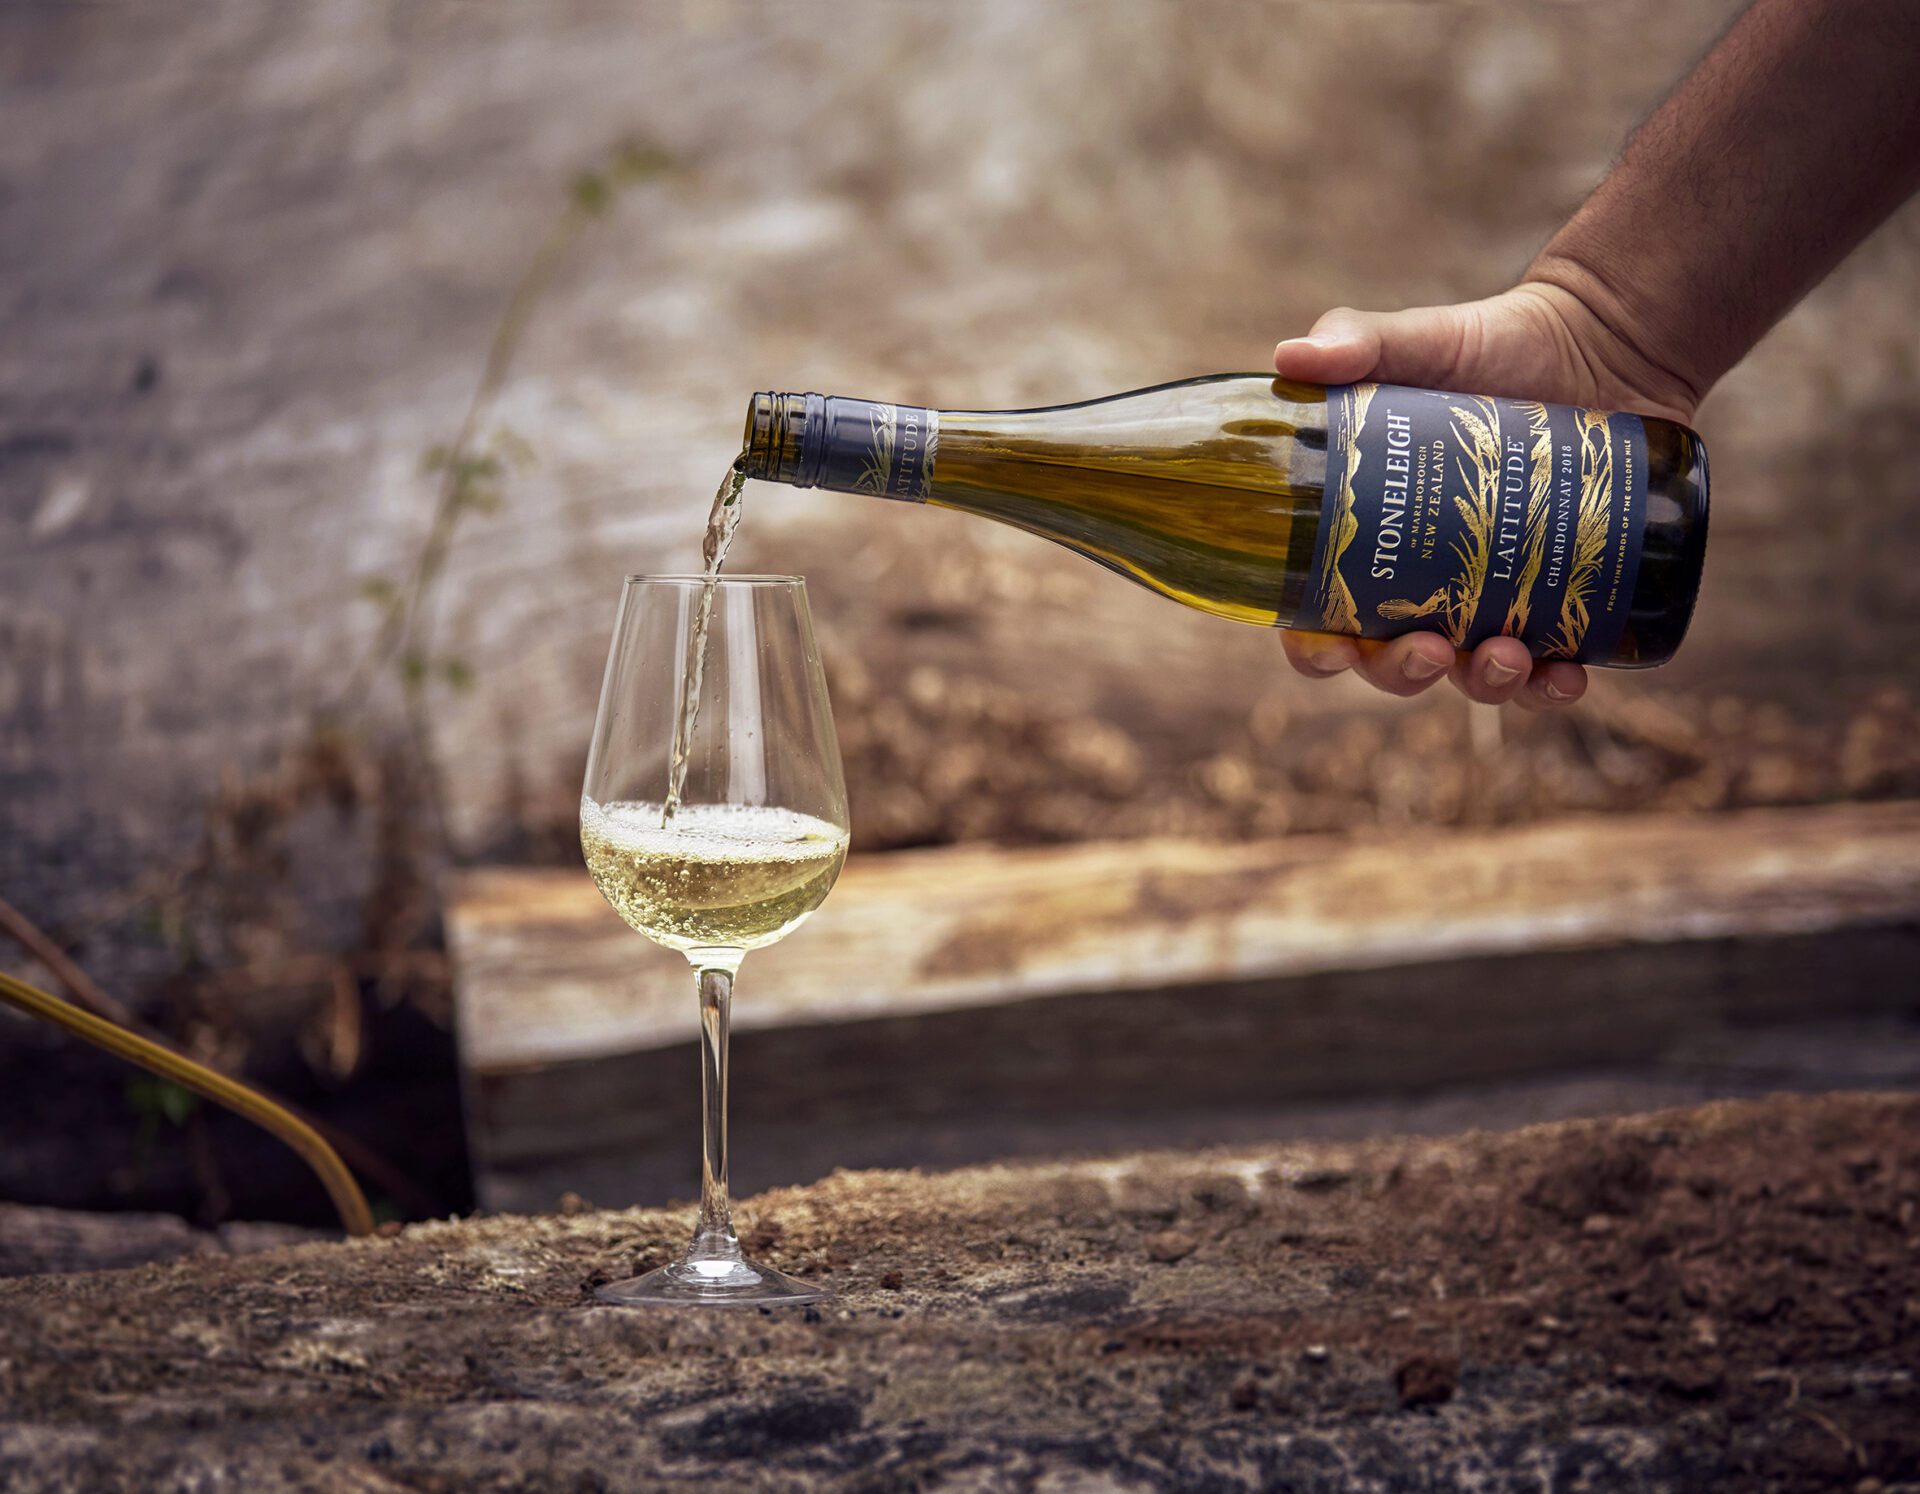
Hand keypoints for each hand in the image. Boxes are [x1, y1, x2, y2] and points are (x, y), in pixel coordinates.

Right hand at [1272, 281, 1698, 708]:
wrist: (1602, 343)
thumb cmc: (1492, 347)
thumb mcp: (1420, 341)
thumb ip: (1354, 342)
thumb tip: (1292, 356)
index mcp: (1371, 542)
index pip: (1321, 620)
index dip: (1316, 650)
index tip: (1331, 646)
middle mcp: (1425, 585)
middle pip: (1391, 665)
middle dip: (1400, 674)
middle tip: (1425, 646)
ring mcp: (1495, 600)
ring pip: (1471, 677)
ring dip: (1481, 685)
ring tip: (1506, 653)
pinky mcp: (1566, 602)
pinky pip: (1552, 671)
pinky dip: (1553, 688)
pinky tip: (1568, 676)